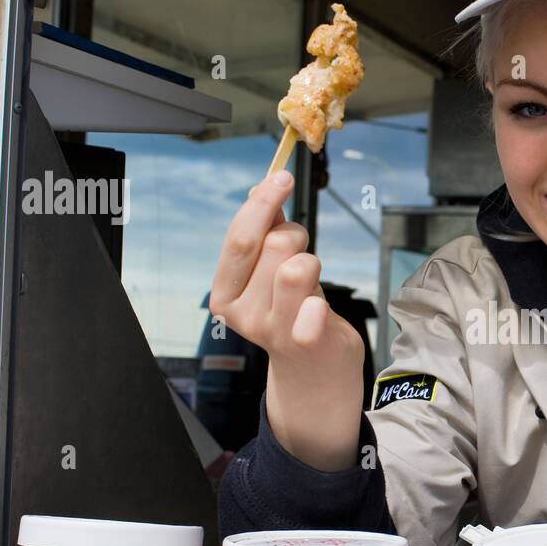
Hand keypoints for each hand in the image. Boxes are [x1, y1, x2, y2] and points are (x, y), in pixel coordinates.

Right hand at [209, 171, 364, 467]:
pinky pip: (316, 302)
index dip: (262, 202)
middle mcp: (242, 315)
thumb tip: (264, 187)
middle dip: (293, 235)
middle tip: (301, 250)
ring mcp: (273, 330)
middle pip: (272, 246)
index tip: (282, 177)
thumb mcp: (269, 271)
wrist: (314, 369)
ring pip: (296, 266)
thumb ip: (263, 231)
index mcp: (224, 293)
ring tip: (311, 281)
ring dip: (311, 262)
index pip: (239, 239)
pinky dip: (321, 298)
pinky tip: (319, 310)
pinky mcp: (305, 341)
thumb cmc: (292, 310)